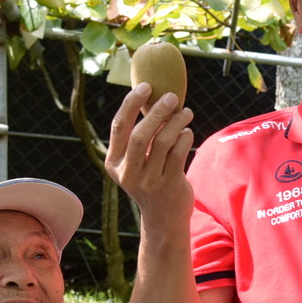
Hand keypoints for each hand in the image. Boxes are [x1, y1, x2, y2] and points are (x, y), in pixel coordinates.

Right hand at [104, 84, 194, 234]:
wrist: (163, 216)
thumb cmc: (150, 178)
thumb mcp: (137, 161)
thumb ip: (140, 134)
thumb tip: (152, 94)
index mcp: (114, 162)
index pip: (119, 127)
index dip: (131, 104)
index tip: (145, 86)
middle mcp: (128, 173)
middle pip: (141, 135)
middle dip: (158, 111)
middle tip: (172, 96)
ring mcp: (148, 181)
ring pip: (163, 142)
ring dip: (177, 122)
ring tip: (186, 113)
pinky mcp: (169, 185)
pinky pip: (179, 153)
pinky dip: (185, 137)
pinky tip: (187, 132)